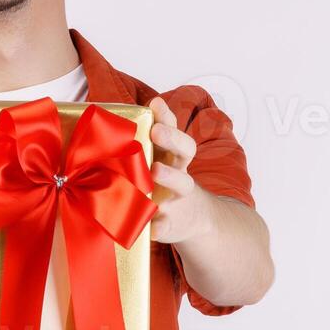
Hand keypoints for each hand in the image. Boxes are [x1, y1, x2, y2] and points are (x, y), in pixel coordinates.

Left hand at [147, 96, 212, 244]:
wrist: (193, 221)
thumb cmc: (166, 184)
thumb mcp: (163, 161)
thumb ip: (150, 140)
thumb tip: (135, 109)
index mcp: (175, 156)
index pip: (175, 129)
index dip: (167, 117)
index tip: (155, 104)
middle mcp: (180, 173)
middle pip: (184, 151)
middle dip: (172, 138)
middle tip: (156, 130)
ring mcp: (178, 198)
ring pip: (182, 184)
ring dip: (170, 175)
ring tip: (155, 170)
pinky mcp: (171, 225)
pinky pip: (166, 225)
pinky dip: (159, 225)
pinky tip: (151, 224)